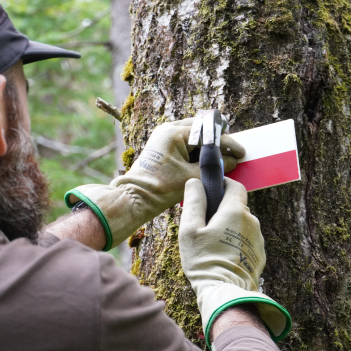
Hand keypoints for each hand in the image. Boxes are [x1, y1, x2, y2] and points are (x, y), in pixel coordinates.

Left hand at [65, 118, 244, 249]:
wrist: (136, 197)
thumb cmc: (161, 187)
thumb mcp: (192, 176)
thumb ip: (214, 167)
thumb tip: (232, 161)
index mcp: (174, 133)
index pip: (208, 133)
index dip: (227, 143)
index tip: (241, 152)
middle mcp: (168, 130)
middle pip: (201, 128)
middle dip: (218, 139)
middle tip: (233, 150)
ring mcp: (164, 136)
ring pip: (193, 134)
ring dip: (208, 144)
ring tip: (222, 155)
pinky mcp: (162, 146)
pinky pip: (184, 142)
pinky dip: (197, 149)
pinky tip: (207, 159)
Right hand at [179, 178, 290, 347]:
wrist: (225, 294)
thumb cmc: (204, 260)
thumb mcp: (190, 229)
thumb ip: (194, 202)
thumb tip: (195, 182)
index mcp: (235, 212)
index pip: (235, 186)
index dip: (222, 184)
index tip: (210, 190)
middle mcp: (252, 222)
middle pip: (237, 206)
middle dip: (221, 209)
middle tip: (203, 224)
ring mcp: (258, 239)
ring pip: (241, 224)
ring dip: (228, 227)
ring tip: (211, 244)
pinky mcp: (259, 255)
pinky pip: (245, 240)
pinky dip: (235, 241)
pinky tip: (222, 255)